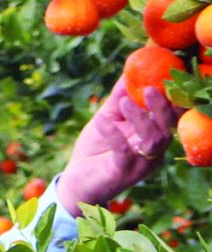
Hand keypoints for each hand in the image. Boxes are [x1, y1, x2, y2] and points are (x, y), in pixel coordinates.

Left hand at [56, 76, 179, 216]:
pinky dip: (113, 133)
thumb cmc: (96, 149)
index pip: (173, 117)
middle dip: (163, 107)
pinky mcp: (122, 172)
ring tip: (125, 101)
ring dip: (140, 118)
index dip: (175, 98)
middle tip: (151, 88)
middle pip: (168, 128)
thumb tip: (129, 69)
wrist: (77, 182)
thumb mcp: (108, 118)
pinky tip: (101, 120)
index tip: (169, 75)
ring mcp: (140, 164)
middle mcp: (153, 151)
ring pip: (153, 140)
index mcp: (153, 136)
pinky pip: (123, 151)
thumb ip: (119, 97)